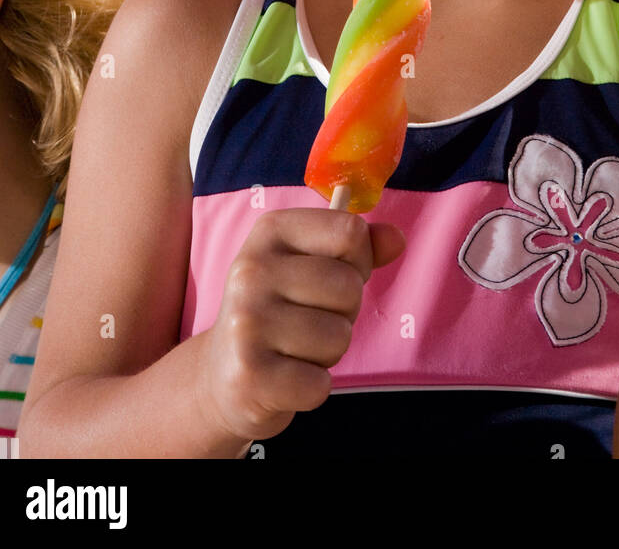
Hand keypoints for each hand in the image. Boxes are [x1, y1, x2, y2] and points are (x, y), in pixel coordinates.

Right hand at [197, 208, 404, 445]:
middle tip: (309, 320)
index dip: (358, 260)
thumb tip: (397, 239)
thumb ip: (359, 249)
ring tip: (295, 348)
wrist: (222, 373)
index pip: (349, 231)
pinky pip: (319, 384)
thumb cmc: (281, 310)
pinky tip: (285, 378)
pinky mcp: (249, 374)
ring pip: (338, 337)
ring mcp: (246, 322)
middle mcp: (251, 270)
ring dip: (328, 352)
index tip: (334, 275)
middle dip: (344, 312)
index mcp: (270, 231)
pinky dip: (312, 388)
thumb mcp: (313, 264)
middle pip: (349, 286)